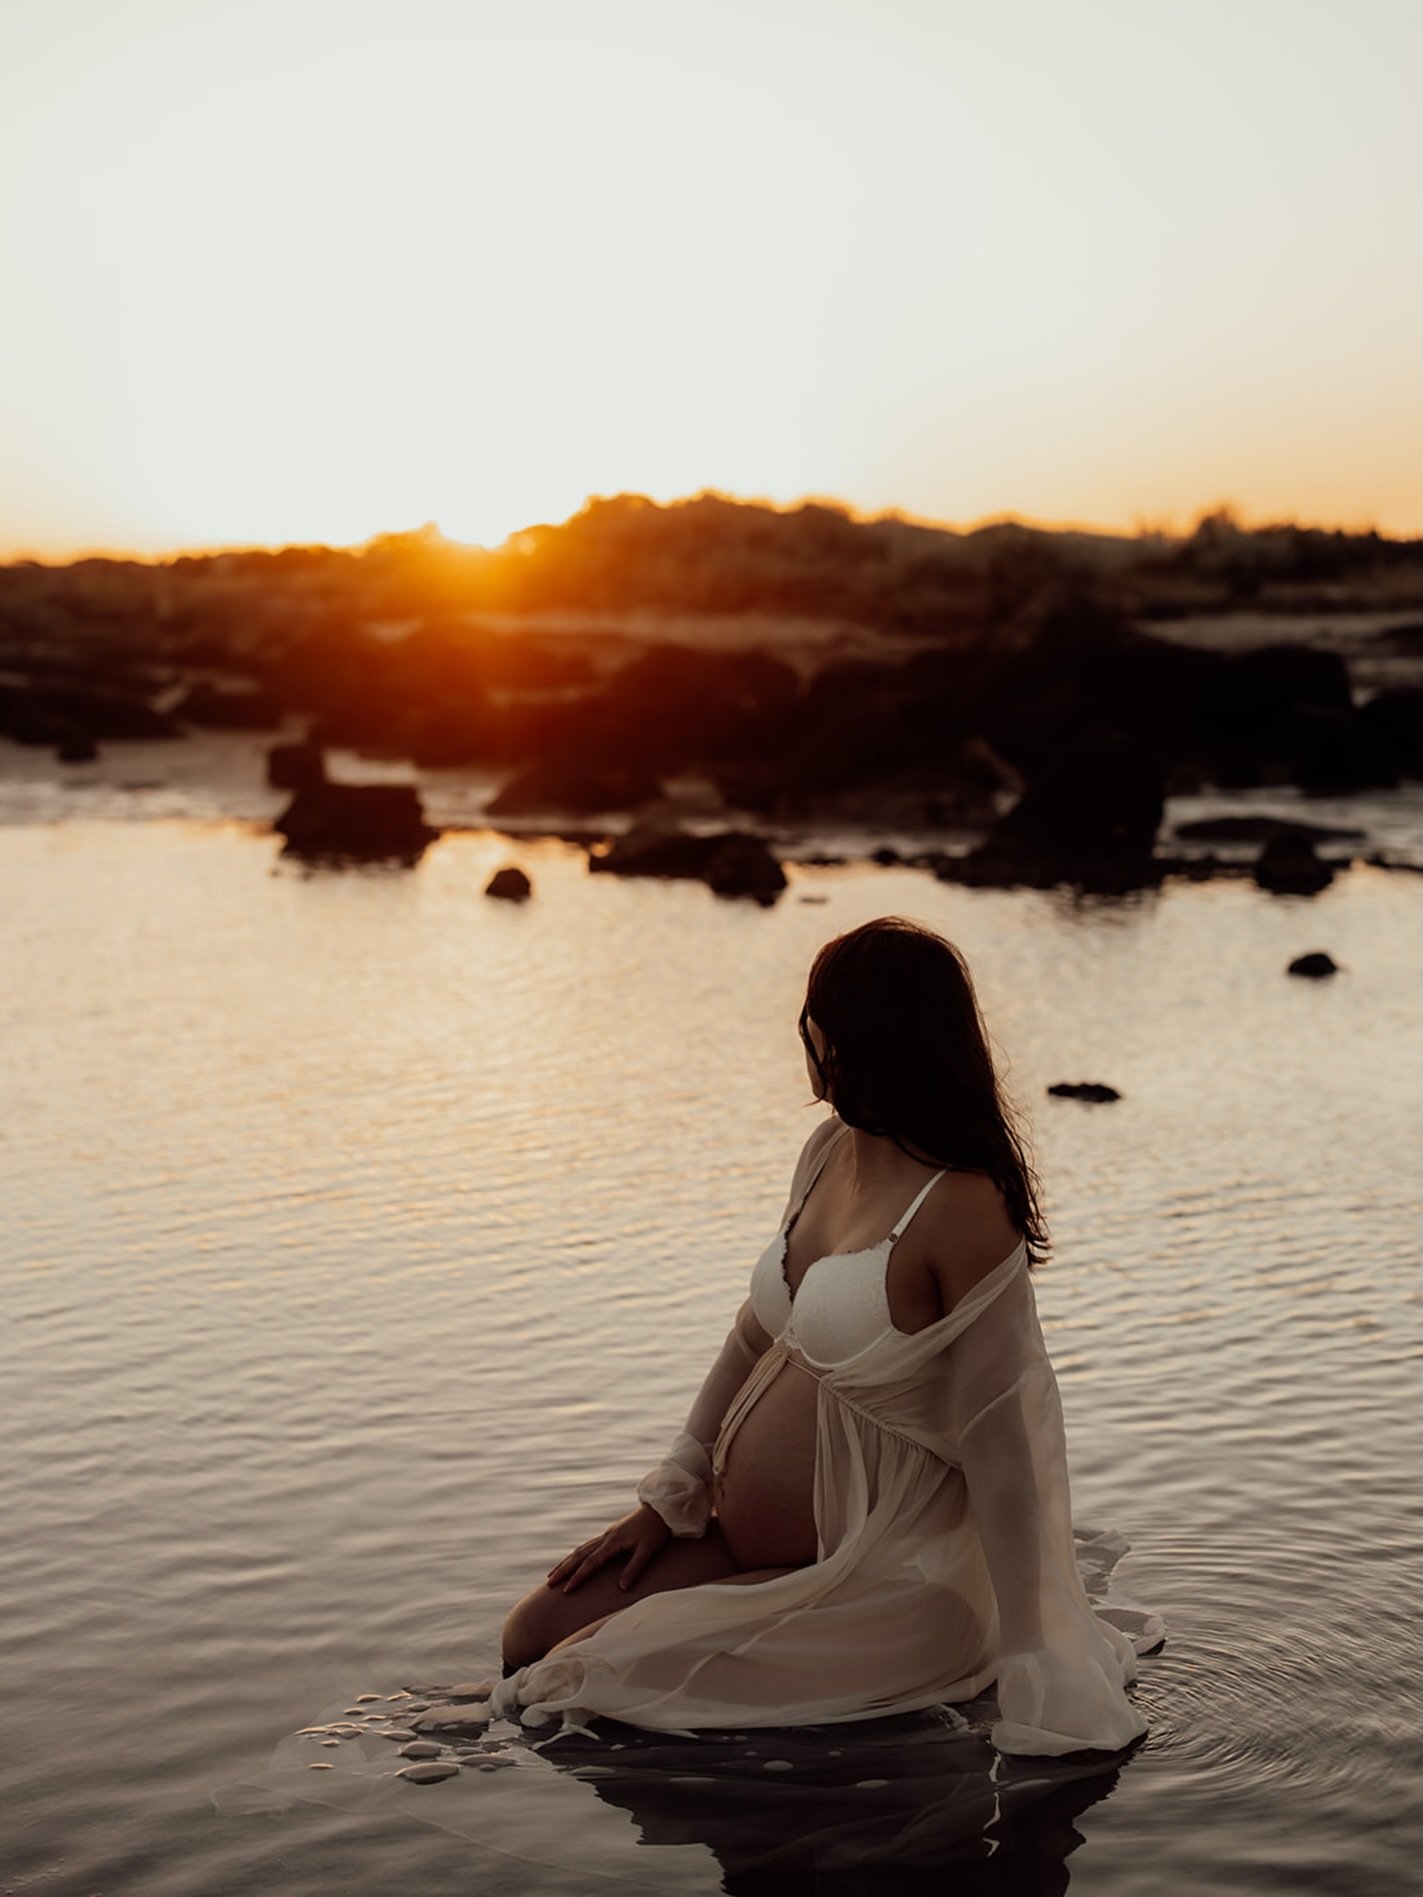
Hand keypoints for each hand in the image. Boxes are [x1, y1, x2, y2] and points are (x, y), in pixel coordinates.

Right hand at [546, 1503, 672, 1594]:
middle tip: (548, 1583)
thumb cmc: (656, 1530)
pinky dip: (577, 1555)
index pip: (590, 1563)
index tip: (565, 1591)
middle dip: (563, 1569)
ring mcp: (608, 1535)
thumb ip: (635, 1569)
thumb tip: (621, 1588)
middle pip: (579, 1555)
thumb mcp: (649, 1551)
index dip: (578, 1578)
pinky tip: (575, 1561)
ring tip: (554, 1574)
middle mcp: (606, 1537)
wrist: (661, 1509)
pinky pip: (588, 1546)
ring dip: (567, 1562)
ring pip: (581, 1549)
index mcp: (613, 1542)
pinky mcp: (612, 1534)